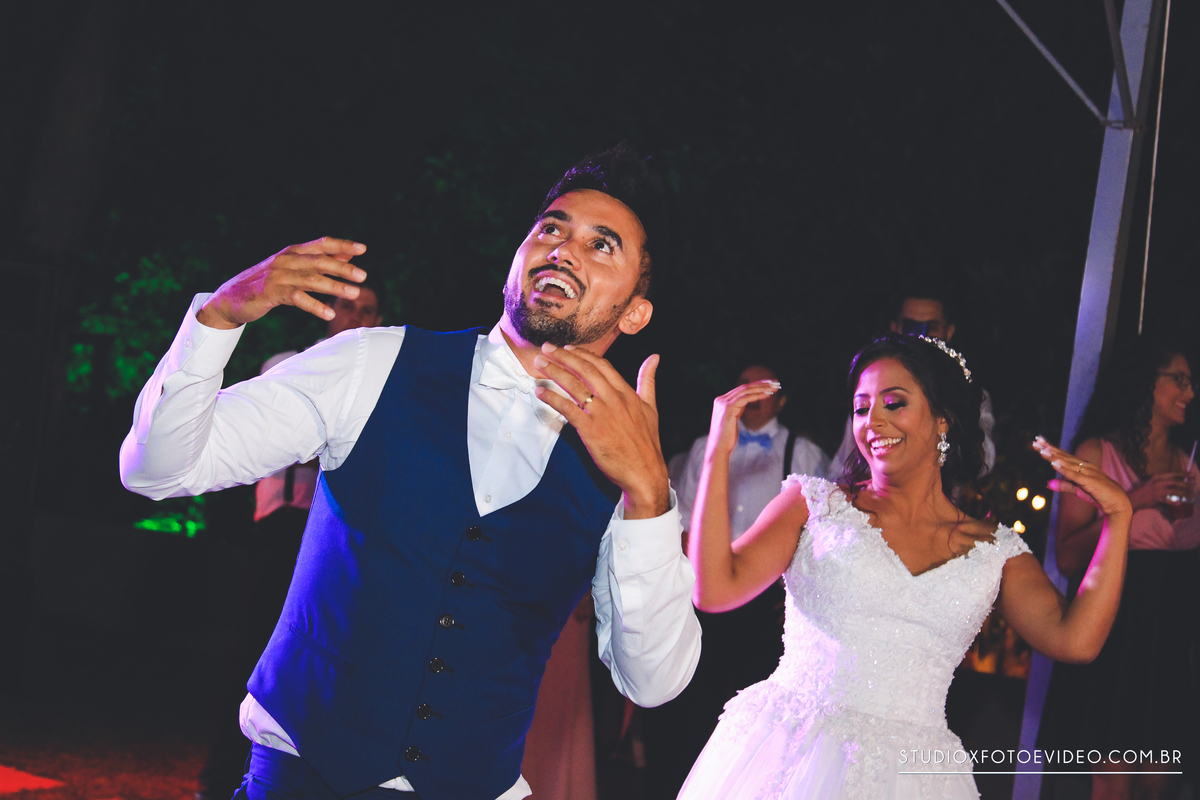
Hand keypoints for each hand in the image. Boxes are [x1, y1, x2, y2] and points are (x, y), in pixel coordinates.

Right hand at [197, 237, 367, 329]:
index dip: (342, 245)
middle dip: (343, 268)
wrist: (230, 298)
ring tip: (354, 294)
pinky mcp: (271, 293)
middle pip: (319, 261)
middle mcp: (286, 260)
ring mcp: (278, 276)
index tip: (363, 249)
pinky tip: (329, 314)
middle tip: (364, 276)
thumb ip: (318, 263)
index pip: (321, 244)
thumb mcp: (292, 269)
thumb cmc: (266, 283)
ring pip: (311, 279)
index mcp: (292, 252)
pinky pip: (297, 298)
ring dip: (334, 286)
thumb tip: (348, 257)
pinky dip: (315, 306)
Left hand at [532, 344, 667, 518]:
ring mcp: (602, 414)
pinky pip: (568, 409)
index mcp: (626, 392)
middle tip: (546, 348)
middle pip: (585, 370)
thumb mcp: (651, 406)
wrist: (644, 471)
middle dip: (563, 356)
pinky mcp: (591, 430)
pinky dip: (552, 399)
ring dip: (554, 372)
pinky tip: (540, 393)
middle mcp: (613, 399)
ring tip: (539, 363)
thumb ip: (648, 380)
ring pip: (574, 386)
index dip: (583, 354)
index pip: (602, 365)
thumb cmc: (647, 442)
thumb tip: (654, 357)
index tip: (567, 348)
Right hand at [703, 380, 781, 461]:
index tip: (769, 384)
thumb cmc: (727, 437)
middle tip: (776, 383)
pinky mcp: (727, 407)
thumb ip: (738, 408)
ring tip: (775, 387)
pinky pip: (746, 398)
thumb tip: (746, 401)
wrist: (718, 448)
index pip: (741, 389)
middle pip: (744, 387)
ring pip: (746, 390)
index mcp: (721, 401)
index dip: (756, 385)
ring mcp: (723, 403)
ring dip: (762, 388)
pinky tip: (768, 395)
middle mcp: (721, 399)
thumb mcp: (733, 419)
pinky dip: (758, 395)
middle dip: (761, 384)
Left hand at [1033, 436, 1131, 518]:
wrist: (1117, 504)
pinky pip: (1075, 475)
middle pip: (1063, 456)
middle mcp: (1085, 466)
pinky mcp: (1090, 482)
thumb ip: (1064, 485)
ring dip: (1054, 456)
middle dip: (1049, 448)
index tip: (1037, 441)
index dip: (1050, 448)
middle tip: (1036, 441)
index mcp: (1082, 466)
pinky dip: (1064, 469)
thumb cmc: (1098, 494)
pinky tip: (1054, 464)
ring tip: (1042, 450)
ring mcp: (1088, 473)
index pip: (1063, 455)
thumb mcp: (1078, 489)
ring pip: (1068, 463)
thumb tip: (1048, 483)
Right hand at [1128, 472, 1191, 509]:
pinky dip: (1175, 502)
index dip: (1182, 474)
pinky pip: (1168, 500)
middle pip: (1175, 482)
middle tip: (1193, 485)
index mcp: (1156, 477)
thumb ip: (1159, 483)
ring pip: (1174, 490)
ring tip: (1190, 495)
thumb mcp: (1150, 484)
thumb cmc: (1141, 492)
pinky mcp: (1156, 498)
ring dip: (1184, 493)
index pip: (1172, 474)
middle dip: (1186, 483)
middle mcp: (1158, 482)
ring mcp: (1157, 490)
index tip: (1190, 475)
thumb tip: (1171, 485)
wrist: (1131, 499)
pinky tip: (1180, 503)